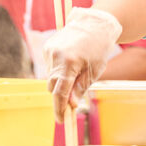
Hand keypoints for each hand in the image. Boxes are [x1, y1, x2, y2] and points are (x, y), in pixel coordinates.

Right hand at [45, 7, 121, 121]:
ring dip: (60, 81)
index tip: (61, 120)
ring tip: (76, 72)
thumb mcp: (94, 70)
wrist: (94, 24)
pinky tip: (70, 62)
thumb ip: (81, 88)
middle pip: (52, 86)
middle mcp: (55, 57)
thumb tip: (71, 104)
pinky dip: (58, 70)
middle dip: (61, 95)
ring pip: (51, 77)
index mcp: (69, 63)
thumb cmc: (98, 48)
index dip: (59, 109)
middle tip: (72, 100)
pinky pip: (50, 66)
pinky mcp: (47, 47)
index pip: (59, 92)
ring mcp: (49, 51)